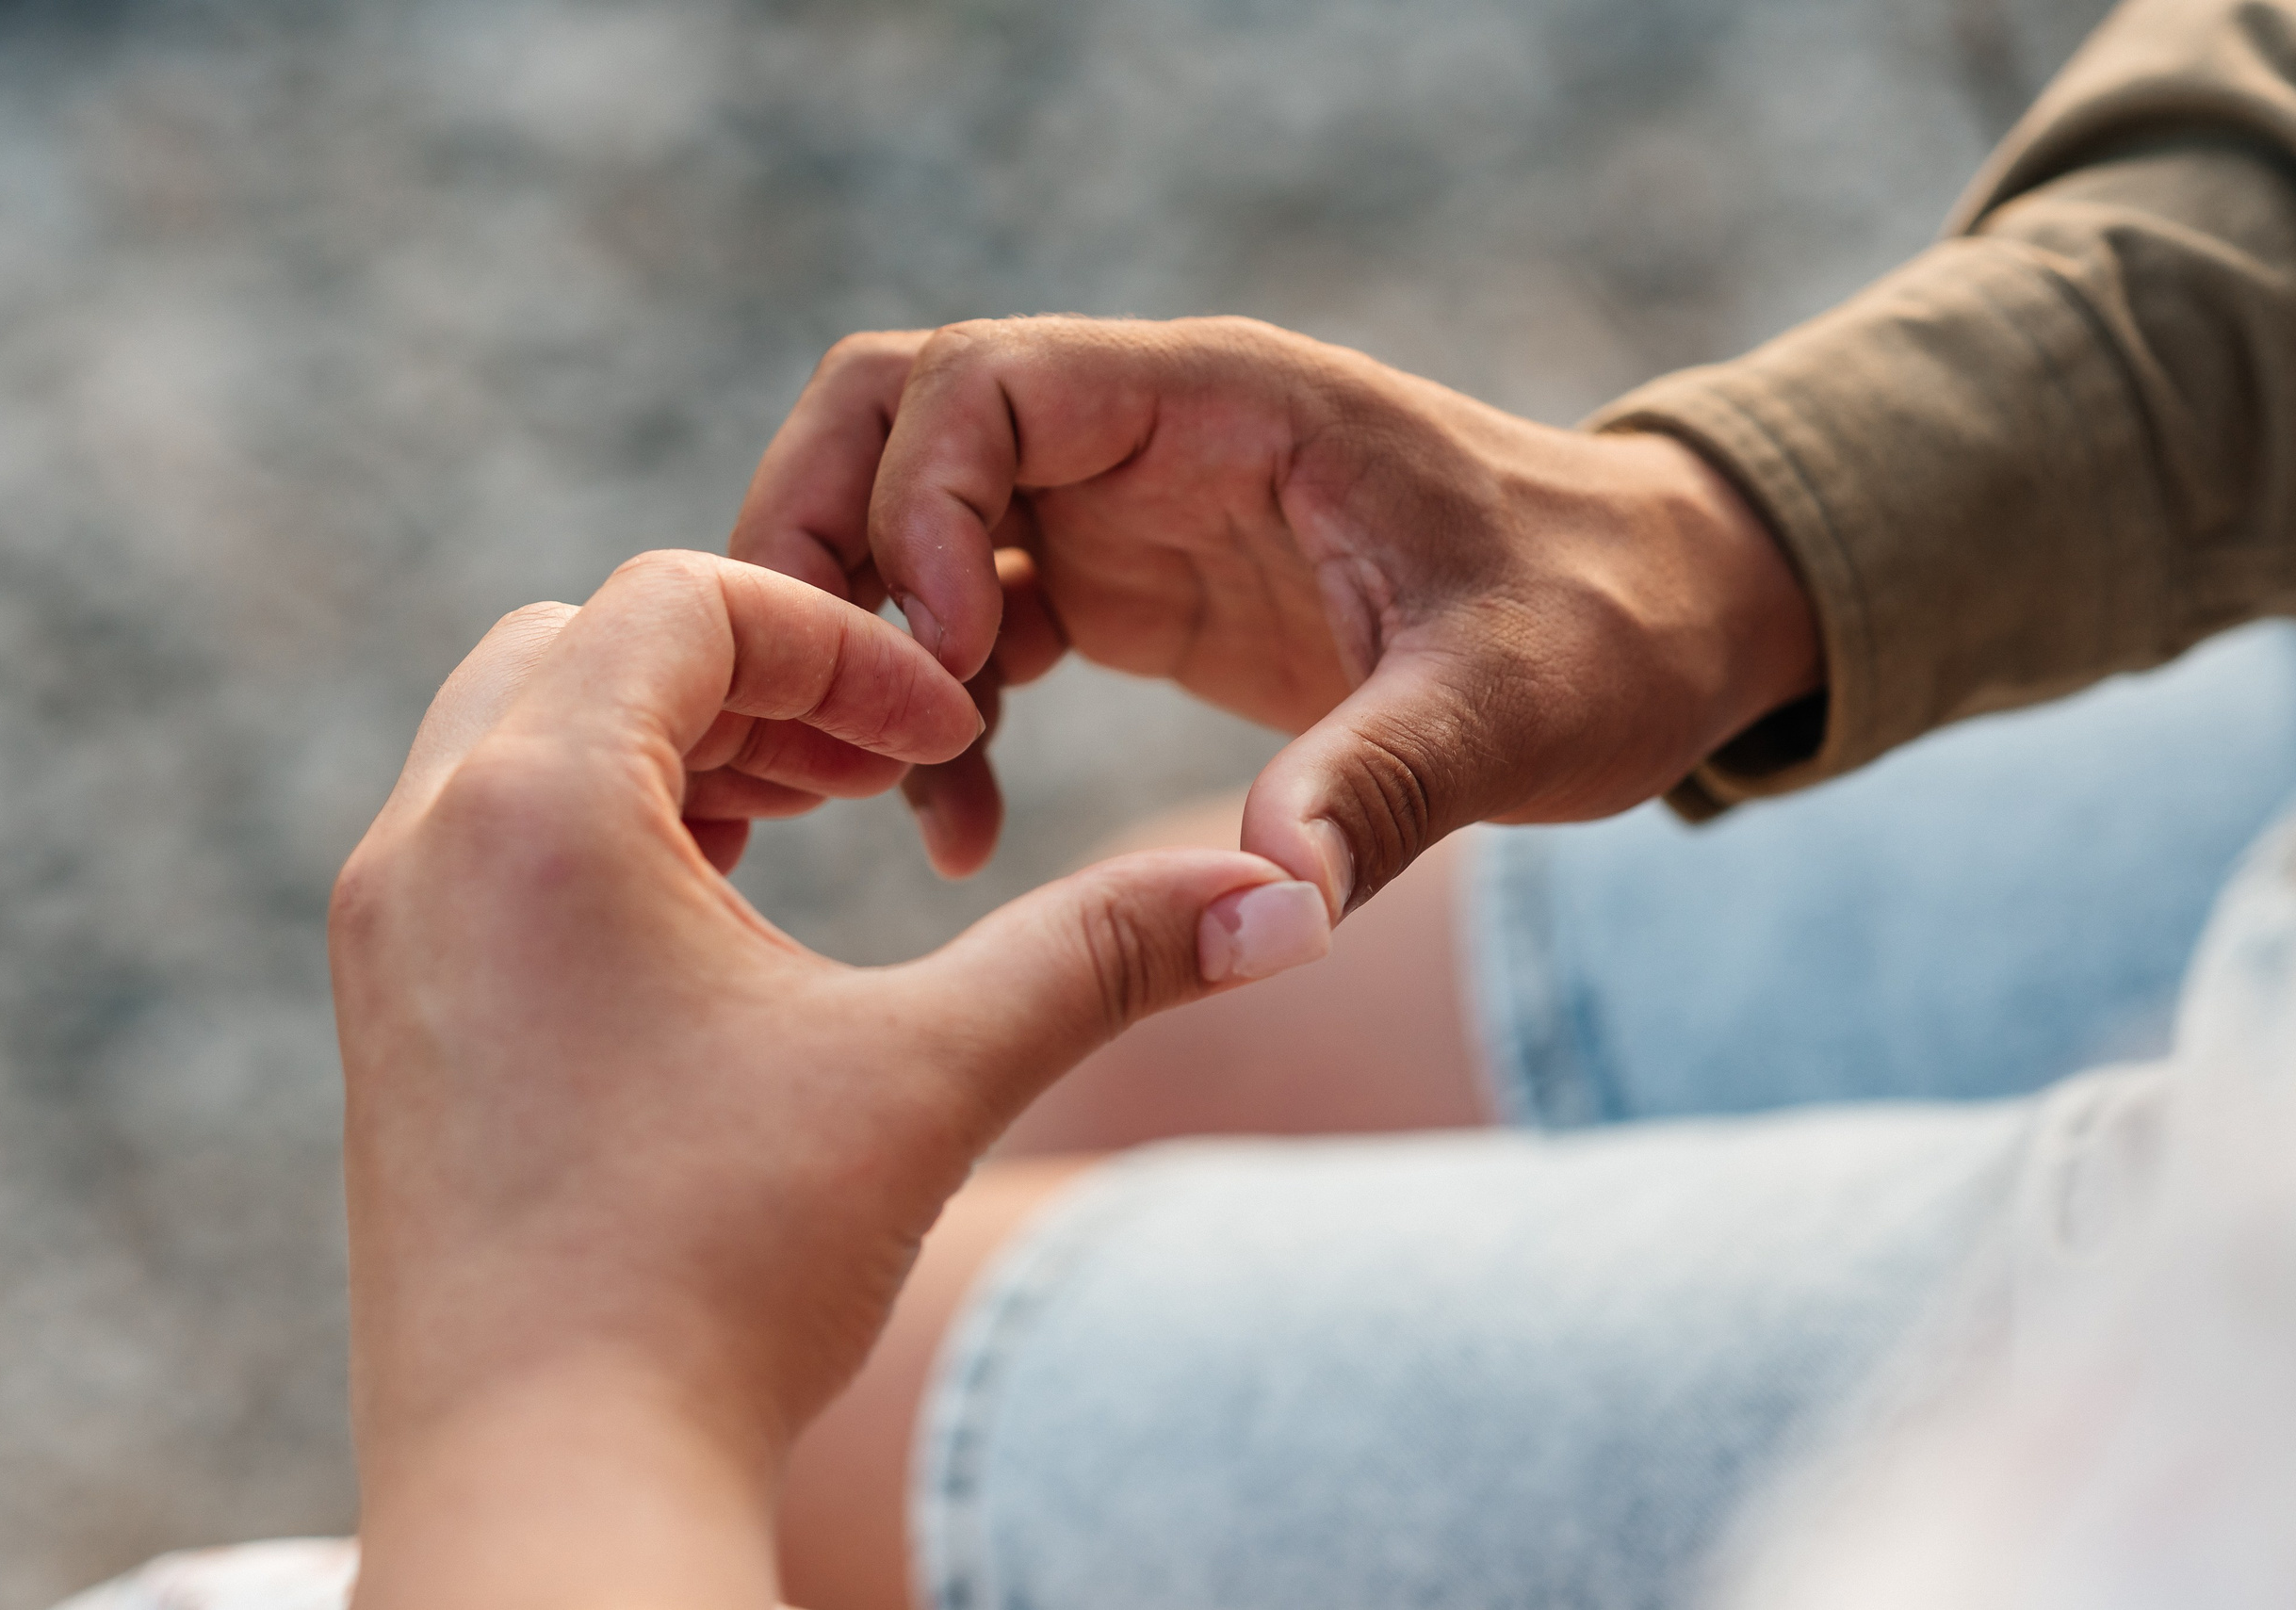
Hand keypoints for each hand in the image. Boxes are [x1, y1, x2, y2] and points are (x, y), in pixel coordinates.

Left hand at [329, 551, 1326, 1609]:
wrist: (552, 1488)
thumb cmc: (723, 1273)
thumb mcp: (932, 1076)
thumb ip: (1103, 952)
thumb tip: (1285, 899)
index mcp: (534, 805)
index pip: (686, 601)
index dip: (847, 647)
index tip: (945, 745)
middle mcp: (424, 843)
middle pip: (587, 644)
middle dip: (751, 677)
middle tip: (876, 773)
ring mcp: (388, 934)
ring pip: (525, 737)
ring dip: (676, 747)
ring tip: (810, 829)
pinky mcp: (394, 1017)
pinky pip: (489, 841)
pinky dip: (606, 828)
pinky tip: (719, 924)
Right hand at [731, 316, 1820, 911]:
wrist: (1649, 626)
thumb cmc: (1605, 630)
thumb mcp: (1518, 703)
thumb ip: (1394, 781)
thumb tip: (1278, 901)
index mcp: (1221, 404)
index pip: (983, 381)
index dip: (920, 508)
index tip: (955, 668)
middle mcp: (1144, 437)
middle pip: (892, 422)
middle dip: (819, 551)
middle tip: (826, 718)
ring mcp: (1121, 512)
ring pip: (903, 522)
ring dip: (864, 647)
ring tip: (904, 801)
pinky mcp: (1124, 593)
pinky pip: (965, 625)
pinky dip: (933, 715)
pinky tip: (962, 830)